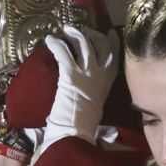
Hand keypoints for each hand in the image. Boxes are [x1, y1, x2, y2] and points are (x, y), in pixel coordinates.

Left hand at [40, 26, 119, 149]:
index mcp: (108, 83)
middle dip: (92, 34)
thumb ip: (104, 117)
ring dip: (75, 34)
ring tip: (67, 30)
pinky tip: (49, 40)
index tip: (110, 33)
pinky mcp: (70, 72)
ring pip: (84, 44)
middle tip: (82, 31)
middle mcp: (100, 73)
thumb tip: (113, 135)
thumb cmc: (87, 127)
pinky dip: (56, 44)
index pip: (115, 56)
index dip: (113, 42)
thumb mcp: (101, 118)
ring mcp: (86, 72)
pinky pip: (64, 52)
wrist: (76, 130)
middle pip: (101, 45)